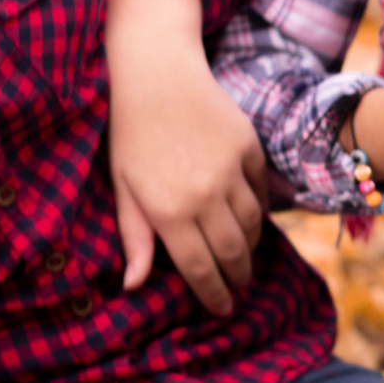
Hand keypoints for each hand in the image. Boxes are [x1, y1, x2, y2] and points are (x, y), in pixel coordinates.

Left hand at [101, 0, 270, 315]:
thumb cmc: (130, 133)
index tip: (221, 310)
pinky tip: (246, 217)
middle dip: (238, 279)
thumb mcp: (123, 188)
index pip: (201, 270)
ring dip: (249, 248)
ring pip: (252, 226)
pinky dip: (256, 209)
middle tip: (237, 290)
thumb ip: (135, 238)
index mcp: (170, 212)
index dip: (213, 296)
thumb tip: (134, 286)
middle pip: (233, 254)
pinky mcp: (249, 148)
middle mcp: (206, 196)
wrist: (157, 72)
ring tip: (242, 258)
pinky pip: (260, 192)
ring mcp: (232, 171)